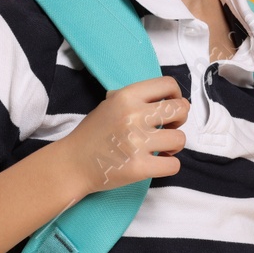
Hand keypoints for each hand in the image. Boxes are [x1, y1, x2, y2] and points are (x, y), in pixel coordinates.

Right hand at [62, 76, 189, 195]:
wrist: (72, 164)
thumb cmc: (92, 134)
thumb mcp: (109, 104)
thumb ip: (134, 99)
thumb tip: (166, 97)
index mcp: (126, 96)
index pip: (168, 85)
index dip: (176, 95)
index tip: (170, 106)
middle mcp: (133, 116)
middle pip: (180, 109)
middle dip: (180, 119)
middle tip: (169, 128)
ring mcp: (136, 143)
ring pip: (180, 138)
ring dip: (174, 145)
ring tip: (161, 148)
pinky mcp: (138, 168)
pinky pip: (174, 164)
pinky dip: (170, 164)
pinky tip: (157, 163)